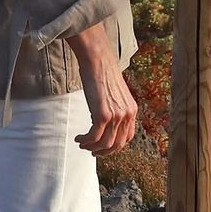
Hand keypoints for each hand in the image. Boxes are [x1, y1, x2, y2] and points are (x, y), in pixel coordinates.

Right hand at [66, 22, 137, 154]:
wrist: (98, 60)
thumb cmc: (103, 74)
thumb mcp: (116, 95)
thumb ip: (116, 109)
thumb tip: (107, 124)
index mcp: (132, 110)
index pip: (127, 138)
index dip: (114, 146)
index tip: (103, 147)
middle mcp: (127, 114)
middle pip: (116, 145)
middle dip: (102, 151)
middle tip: (91, 151)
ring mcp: (116, 115)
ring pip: (104, 144)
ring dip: (91, 147)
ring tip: (82, 143)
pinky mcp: (103, 115)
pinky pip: (94, 137)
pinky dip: (85, 141)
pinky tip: (78, 138)